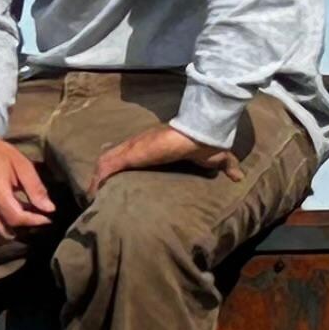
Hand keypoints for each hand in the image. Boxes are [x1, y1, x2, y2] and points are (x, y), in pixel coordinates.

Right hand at [0, 123, 57, 251]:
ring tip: (17, 220)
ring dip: (8, 234)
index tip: (46, 219)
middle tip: (31, 219)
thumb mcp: (21, 164)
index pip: (15, 217)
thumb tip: (49, 209)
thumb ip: (35, 187)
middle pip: (3, 232)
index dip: (33, 221)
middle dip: (22, 230)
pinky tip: (2, 221)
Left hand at [89, 123, 232, 186]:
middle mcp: (139, 146)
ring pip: (105, 163)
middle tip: (94, 193)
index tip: (114, 183)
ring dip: (96, 180)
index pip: (130, 155)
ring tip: (88, 196)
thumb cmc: (205, 143)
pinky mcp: (130, 154)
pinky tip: (91, 193)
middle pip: (112, 159)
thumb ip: (225, 166)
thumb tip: (239, 176)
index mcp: (153, 148)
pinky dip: (98, 180)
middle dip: (103, 175)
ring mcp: (132, 149)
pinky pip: (107, 167)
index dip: (120, 167)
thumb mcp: (215, 158)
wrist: (200, 133)